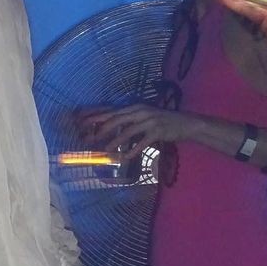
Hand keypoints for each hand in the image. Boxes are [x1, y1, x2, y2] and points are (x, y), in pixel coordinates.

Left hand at [78, 104, 192, 159]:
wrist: (186, 123)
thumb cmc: (161, 122)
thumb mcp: (143, 118)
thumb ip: (127, 123)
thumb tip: (108, 130)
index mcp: (134, 108)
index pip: (110, 111)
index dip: (94, 116)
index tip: (80, 121)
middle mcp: (139, 112)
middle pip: (115, 120)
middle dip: (100, 129)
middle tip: (88, 138)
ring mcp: (149, 121)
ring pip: (128, 131)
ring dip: (115, 141)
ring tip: (106, 150)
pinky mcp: (158, 132)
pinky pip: (142, 142)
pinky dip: (133, 150)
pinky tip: (125, 157)